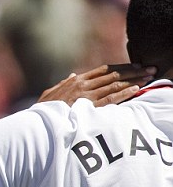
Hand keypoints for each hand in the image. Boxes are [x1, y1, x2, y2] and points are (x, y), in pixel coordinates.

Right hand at [38, 64, 155, 106]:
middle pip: (114, 75)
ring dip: (133, 80)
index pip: (104, 70)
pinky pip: (110, 98)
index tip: (134, 66)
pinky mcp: (88, 107)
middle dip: (134, 71)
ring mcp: (86, 95)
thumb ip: (64, 83)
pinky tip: (136, 89)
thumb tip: (73, 74)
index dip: (121, 67)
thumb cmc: (43, 109)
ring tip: (148, 77)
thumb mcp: (51, 92)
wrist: (38, 120)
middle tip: (149, 68)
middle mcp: (83, 84)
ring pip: (115, 84)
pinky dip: (124, 93)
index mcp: (76, 80)